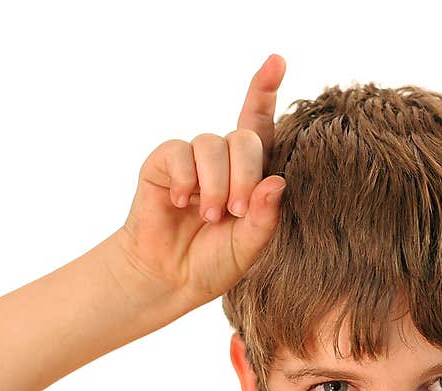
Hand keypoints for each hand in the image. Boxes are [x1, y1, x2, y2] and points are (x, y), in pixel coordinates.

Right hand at [113, 54, 287, 309]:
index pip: (262, 125)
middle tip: (236, 210)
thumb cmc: (215, 261)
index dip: (265, 90)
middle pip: (245, 137)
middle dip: (246, 174)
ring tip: (210, 215)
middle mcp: (225, 160)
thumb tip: (277, 181)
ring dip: (215, 183)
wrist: (170, 277)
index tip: (277, 61)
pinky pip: (180, 152)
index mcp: (252, 174)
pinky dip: (185, 178)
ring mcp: (194, 159)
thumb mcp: (250, 246)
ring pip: (213, 144)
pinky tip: (180, 202)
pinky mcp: (164, 162)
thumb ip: (265, 218)